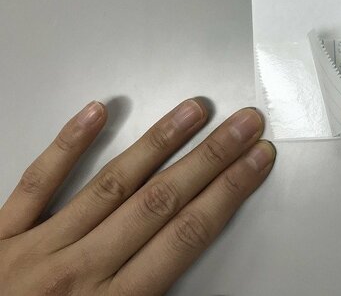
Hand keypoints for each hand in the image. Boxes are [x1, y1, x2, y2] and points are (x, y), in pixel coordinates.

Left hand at [0, 99, 275, 294]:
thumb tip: (186, 280)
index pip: (186, 236)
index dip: (228, 193)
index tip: (256, 162)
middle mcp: (78, 272)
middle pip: (160, 201)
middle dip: (211, 158)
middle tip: (244, 124)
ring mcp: (35, 248)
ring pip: (111, 183)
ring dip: (159, 143)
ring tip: (194, 112)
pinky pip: (35, 183)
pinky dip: (67, 146)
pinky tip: (96, 112)